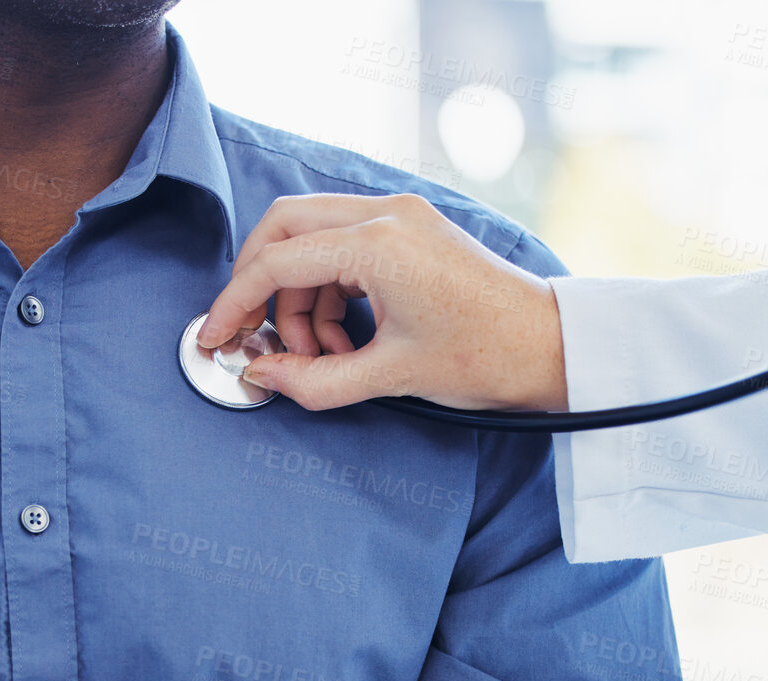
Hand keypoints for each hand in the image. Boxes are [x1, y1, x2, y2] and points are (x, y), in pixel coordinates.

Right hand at [196, 193, 567, 411]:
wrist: (552, 347)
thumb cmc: (488, 357)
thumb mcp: (390, 377)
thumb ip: (315, 380)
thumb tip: (262, 376)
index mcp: (379, 243)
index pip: (277, 262)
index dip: (235, 303)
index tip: (215, 337)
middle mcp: (386, 214)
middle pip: (284, 228)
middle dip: (260, 285)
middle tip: (255, 336)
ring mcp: (400, 215)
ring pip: (312, 240)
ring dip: (302, 299)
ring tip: (325, 357)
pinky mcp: (410, 228)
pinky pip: (343, 247)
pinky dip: (330, 291)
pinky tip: (348, 340)